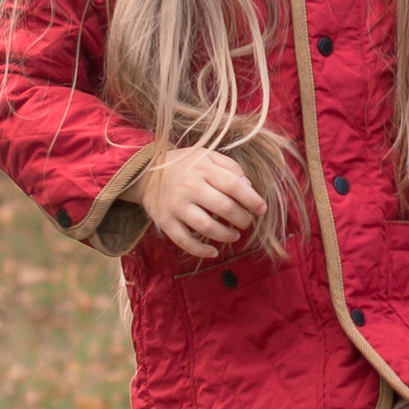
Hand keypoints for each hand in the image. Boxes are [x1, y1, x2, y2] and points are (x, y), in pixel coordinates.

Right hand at [135, 146, 267, 256]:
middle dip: (241, 219)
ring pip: (206, 226)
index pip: (233, 185)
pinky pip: (184, 241)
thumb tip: (249, 187)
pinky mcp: (165, 221)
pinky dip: (200, 250)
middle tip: (247, 223)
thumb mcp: (207, 156)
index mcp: (203, 169)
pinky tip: (213, 252)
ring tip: (234, 236)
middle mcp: (190, 187)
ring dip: (225, 235)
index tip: (262, 209)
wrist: (146, 173)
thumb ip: (230, 167)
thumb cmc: (185, 165)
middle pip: (223, 207)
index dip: (252, 199)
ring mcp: (176, 206)